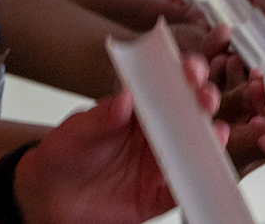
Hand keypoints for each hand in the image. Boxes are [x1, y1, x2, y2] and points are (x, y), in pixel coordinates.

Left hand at [15, 54, 225, 223]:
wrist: (49, 196)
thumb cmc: (64, 154)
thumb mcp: (78, 129)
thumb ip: (102, 117)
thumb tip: (126, 98)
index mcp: (142, 109)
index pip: (170, 85)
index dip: (185, 74)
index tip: (190, 69)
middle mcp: (157, 134)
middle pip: (191, 114)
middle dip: (204, 101)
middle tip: (205, 98)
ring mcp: (160, 164)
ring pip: (194, 150)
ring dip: (210, 139)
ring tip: (216, 131)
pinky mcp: (157, 196)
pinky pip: (182, 188)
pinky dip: (196, 180)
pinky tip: (205, 169)